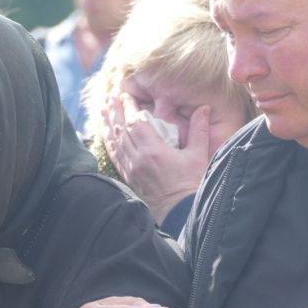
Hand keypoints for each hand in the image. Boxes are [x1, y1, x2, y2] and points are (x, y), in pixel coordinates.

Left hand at [102, 92, 211, 222]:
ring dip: (109, 125)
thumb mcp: (198, 155)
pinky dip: (110, 144)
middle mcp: (138, 160)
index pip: (136, 123)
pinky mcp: (130, 179)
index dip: (129, 107)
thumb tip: (204, 108)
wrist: (182, 212)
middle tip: (110, 96)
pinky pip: (115, 157)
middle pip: (121, 130)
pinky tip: (107, 136)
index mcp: (154, 152)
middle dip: (116, 112)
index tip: (125, 95)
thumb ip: (198, 129)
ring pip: (115, 143)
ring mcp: (132, 170)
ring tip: (103, 110)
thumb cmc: (192, 184)